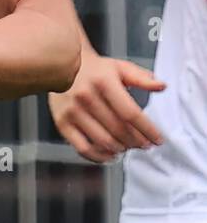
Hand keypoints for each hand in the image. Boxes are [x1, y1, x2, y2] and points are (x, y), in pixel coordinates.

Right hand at [48, 50, 165, 162]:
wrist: (62, 66)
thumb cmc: (95, 69)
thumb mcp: (119, 68)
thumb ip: (141, 78)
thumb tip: (161, 86)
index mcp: (103, 81)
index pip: (131, 113)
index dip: (148, 130)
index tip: (157, 139)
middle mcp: (85, 96)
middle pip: (119, 130)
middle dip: (137, 142)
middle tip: (144, 144)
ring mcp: (72, 110)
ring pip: (104, 141)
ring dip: (122, 148)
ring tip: (128, 146)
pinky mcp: (61, 122)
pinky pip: (83, 148)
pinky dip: (99, 156)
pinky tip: (110, 154)